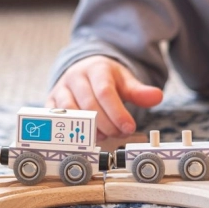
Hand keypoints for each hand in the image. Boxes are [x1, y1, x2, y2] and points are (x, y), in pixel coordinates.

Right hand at [46, 55, 163, 139]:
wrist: (83, 69)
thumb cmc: (106, 78)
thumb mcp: (125, 81)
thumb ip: (139, 91)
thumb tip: (157, 97)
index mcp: (96, 69)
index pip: (105, 92)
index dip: (117, 112)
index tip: (129, 127)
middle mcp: (75, 77)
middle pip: (88, 104)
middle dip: (106, 124)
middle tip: (119, 134)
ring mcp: (61, 89)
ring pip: (70, 112)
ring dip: (87, 129)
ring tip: (103, 136)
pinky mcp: (51, 101)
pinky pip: (55, 118)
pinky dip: (68, 131)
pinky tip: (83, 138)